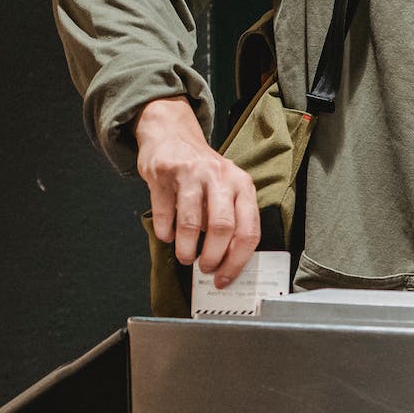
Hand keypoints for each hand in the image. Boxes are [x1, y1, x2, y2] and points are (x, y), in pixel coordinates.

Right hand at [134, 96, 259, 287]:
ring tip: (186, 257)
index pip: (248, 230)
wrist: (172, 135)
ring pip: (192, 223)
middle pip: (223, 228)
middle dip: (213, 257)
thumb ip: (232, 218)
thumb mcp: (228, 188)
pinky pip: (164, 212)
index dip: (237, 260)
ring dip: (187, 249)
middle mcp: (221, 177)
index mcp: (243, 185)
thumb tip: (228, 261)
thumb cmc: (204, 171)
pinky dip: (166, 232)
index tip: (225, 277)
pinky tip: (168, 236)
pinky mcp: (164, 172)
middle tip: (206, 268)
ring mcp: (192, 173)